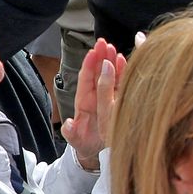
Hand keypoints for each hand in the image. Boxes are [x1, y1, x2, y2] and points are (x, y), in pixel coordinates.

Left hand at [61, 38, 123, 170]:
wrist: (94, 151)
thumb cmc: (83, 143)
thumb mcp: (76, 139)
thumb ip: (71, 133)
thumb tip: (67, 125)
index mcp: (83, 101)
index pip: (85, 79)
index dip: (88, 65)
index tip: (92, 52)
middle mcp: (94, 96)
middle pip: (96, 72)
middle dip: (100, 57)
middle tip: (104, 42)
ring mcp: (105, 97)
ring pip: (108, 75)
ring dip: (111, 61)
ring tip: (114, 48)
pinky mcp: (116, 100)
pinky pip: (119, 83)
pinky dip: (122, 72)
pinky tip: (125, 61)